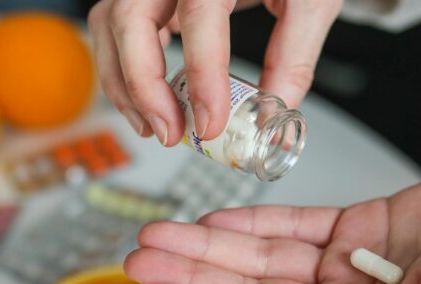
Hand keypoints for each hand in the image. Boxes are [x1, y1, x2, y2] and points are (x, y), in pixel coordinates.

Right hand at [88, 0, 341, 145]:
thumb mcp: (310, 1)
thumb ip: (294, 56)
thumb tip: (271, 114)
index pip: (199, 17)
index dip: (202, 77)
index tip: (210, 123)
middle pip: (130, 19)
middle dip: (143, 87)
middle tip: (171, 132)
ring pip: (110, 26)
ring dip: (125, 85)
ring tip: (156, 127)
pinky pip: (116, 28)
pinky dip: (124, 69)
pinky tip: (150, 101)